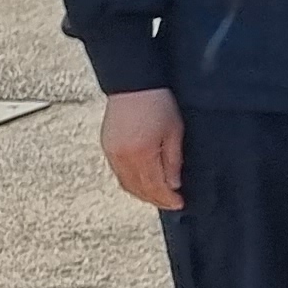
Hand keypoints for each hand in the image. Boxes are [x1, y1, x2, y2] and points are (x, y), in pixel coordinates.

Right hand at [100, 88, 184, 209]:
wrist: (133, 84)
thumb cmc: (158, 103)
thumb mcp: (174, 131)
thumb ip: (172, 160)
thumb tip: (174, 184)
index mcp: (141, 154)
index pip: (154, 186)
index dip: (167, 198)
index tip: (180, 204)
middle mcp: (122, 157)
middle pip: (138, 189)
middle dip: (155, 199)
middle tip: (171, 203)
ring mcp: (111, 152)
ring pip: (126, 183)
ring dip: (142, 193)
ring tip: (158, 196)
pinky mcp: (107, 146)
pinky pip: (118, 173)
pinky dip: (131, 182)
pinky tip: (142, 182)